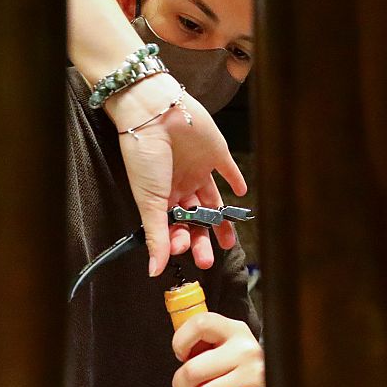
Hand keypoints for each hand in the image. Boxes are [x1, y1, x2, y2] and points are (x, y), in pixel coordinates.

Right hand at [107, 74, 246, 275]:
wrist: (154, 114)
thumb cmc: (144, 157)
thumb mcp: (150, 202)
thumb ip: (156, 236)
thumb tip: (154, 271)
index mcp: (161, 195)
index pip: (175, 225)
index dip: (181, 239)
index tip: (184, 250)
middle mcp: (180, 183)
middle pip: (195, 218)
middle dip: (201, 239)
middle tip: (208, 260)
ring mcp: (199, 167)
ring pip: (213, 200)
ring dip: (221, 220)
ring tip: (229, 242)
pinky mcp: (216, 151)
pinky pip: (228, 169)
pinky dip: (235, 180)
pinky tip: (242, 194)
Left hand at [171, 312, 265, 386]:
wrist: (280, 375)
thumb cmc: (243, 362)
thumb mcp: (228, 342)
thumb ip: (205, 341)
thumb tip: (181, 353)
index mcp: (236, 330)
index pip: (201, 323)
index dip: (181, 340)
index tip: (180, 353)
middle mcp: (246, 349)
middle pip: (194, 369)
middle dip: (180, 383)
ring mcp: (256, 374)